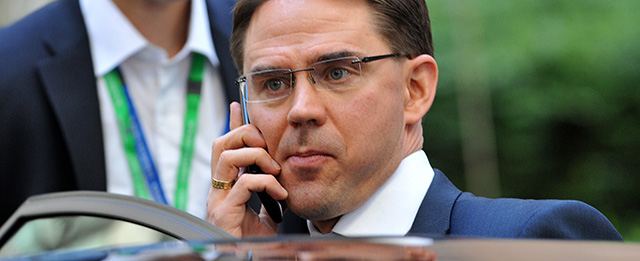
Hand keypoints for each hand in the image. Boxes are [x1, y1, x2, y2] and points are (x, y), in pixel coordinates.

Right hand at [206, 102, 286, 237]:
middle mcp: (217, 189)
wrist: (245, 260)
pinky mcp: (224, 212)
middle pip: (221, 143)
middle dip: (245, 135)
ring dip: (256, 156)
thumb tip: (279, 185)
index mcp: (225, 186)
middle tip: (268, 147)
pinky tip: (280, 194)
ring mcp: (218, 200)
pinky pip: (245, 184)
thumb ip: (268, 198)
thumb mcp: (265, 215)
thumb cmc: (252, 243)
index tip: (239, 106)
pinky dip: (266, 184)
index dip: (232, 125)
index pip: (226, 147)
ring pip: (228, 156)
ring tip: (274, 170)